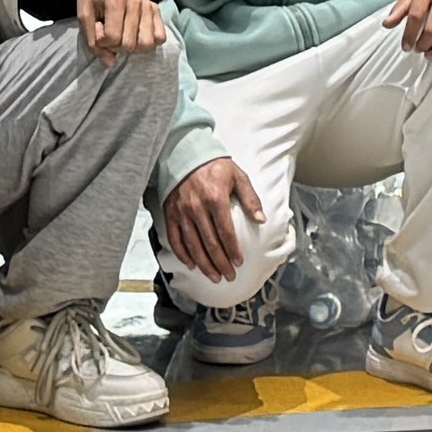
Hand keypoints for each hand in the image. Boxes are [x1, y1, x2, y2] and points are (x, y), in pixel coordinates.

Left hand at [74, 0, 169, 59]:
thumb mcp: (84, 14)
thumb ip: (92, 40)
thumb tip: (110, 63)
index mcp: (116, 0)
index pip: (113, 37)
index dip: (101, 42)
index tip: (97, 30)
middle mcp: (136, 2)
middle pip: (130, 44)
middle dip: (115, 46)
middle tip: (108, 33)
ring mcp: (149, 5)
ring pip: (147, 44)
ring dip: (133, 47)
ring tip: (123, 36)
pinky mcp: (156, 9)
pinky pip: (160, 37)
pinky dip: (149, 42)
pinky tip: (136, 35)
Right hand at [161, 152, 263, 285]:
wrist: (185, 154)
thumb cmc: (215, 166)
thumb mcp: (238, 176)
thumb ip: (250, 198)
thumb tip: (261, 219)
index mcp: (216, 198)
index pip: (226, 232)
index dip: (232, 250)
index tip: (239, 263)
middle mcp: (197, 208)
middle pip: (210, 243)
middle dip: (220, 263)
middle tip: (228, 276)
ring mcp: (182, 212)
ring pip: (193, 245)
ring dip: (204, 264)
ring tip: (214, 276)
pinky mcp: (170, 214)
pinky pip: (176, 239)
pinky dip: (183, 254)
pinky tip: (192, 264)